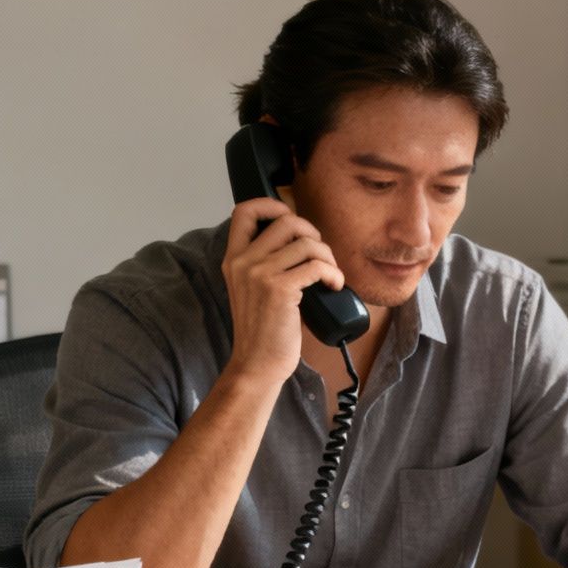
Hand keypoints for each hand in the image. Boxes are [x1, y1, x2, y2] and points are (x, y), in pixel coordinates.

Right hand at [219, 197, 345, 389]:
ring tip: (330, 275)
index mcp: (233, 258)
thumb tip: (299, 240)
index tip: (291, 218)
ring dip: (328, 257)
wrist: (257, 363)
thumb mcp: (252, 289)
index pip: (244, 211)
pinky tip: (334, 285)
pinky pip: (317, 265)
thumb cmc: (263, 329)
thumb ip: (265, 263)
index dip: (271, 205)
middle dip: (313, 234)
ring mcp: (259, 274)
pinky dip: (333, 273)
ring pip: (307, 242)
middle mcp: (243, 261)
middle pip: (286, 221)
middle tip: (320, 257)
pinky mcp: (280, 289)